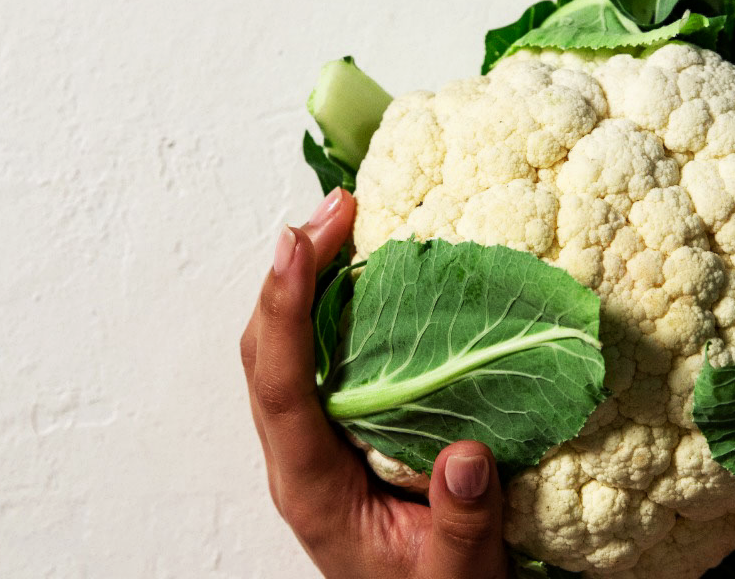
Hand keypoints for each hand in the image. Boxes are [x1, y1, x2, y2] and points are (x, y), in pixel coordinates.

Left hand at [241, 189, 508, 578]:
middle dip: (291, 271)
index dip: (281, 312)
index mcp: (313, 490)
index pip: (279, 390)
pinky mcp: (341, 429)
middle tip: (338, 207)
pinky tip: (369, 273)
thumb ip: (462, 527)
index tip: (295, 243)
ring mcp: (316, 440)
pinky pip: (322, 355)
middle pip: (268, 350)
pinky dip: (334, 304)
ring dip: (308, 278)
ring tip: (348, 217)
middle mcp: (300, 456)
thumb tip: (466, 457)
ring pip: (288, 346)